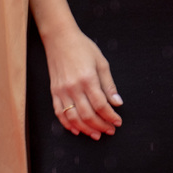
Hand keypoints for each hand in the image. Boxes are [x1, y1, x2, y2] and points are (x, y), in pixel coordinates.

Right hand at [43, 26, 122, 140]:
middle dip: (101, 125)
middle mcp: (73, 88)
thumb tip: (117, 102)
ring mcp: (62, 91)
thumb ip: (109, 84)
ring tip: (96, 134)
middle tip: (110, 130)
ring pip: (74, 118)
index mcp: (88, 79)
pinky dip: (68, 125)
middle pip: (88, 115)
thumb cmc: (82, 47)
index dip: (111, 116)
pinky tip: (77, 130)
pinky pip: (59, 114)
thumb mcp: (101, 62)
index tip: (118, 122)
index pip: (101, 105)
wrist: (60, 38)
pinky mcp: (54, 92)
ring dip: (86, 129)